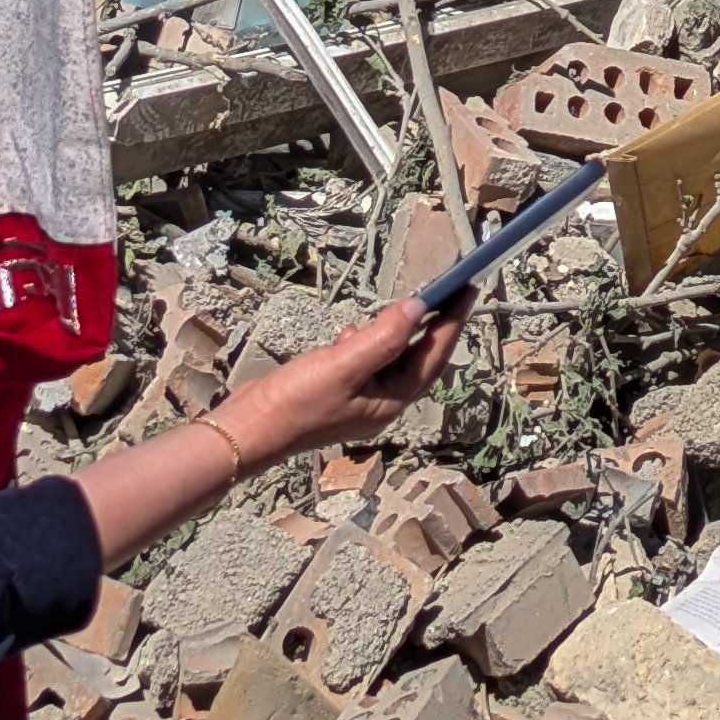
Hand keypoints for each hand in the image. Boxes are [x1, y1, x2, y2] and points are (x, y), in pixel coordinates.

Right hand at [204, 290, 466, 480]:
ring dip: (398, 332)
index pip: (433, 355)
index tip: (469, 290)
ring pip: (390, 360)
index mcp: (390, 400)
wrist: (249, 429)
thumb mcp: (344, 365)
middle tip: (450, 292)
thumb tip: (417, 308)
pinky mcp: (335, 393)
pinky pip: (363, 363)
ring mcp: (357, 400)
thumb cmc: (296, 403)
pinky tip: (350, 333)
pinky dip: (364, 342)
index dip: (452, 322)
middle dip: (434, 326)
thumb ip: (383, 337)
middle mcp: (379, 403)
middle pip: (418, 358)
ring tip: (405, 306)